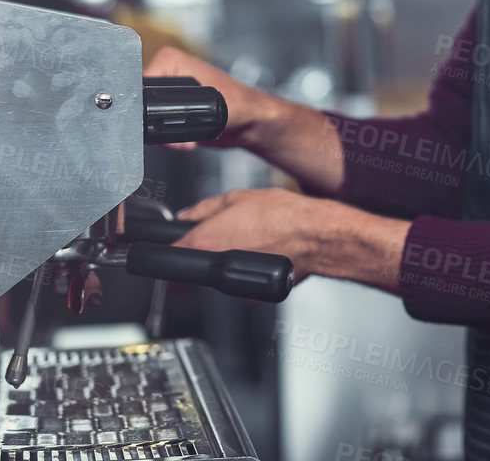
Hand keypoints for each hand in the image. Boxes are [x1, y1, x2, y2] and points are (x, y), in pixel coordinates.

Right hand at [144, 46, 278, 151]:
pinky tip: (188, 142)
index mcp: (171, 61)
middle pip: (142, 103)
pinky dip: (171, 140)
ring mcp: (169, 94)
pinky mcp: (174, 111)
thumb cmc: (238, 104)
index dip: (143, 107)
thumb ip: (176, 106)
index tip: (154, 122)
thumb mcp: (203, 102)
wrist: (250, 124)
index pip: (139, 83)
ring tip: (185, 141)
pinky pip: (160, 128)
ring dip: (165, 136)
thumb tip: (155, 116)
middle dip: (156, 125)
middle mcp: (168, 75)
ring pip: (149, 119)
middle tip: (173, 138)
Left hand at [176, 187, 323, 283]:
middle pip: (199, 264)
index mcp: (206, 240)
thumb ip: (205, 208)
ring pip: (222, 275)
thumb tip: (188, 214)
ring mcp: (236, 284)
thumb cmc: (282, 215)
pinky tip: (264, 253)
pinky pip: (245, 282)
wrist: (314, 236)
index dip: (175, 243)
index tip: (179, 238)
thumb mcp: (237, 197)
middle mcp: (218, 267)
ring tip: (251, 240)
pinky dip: (250, 270)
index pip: (175, 249)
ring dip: (230, 259)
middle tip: (224, 232)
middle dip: (206, 249)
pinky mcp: (255, 293)